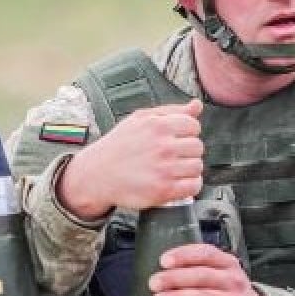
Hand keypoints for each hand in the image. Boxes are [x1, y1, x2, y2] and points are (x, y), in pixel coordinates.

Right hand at [57, 99, 203, 218]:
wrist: (97, 174)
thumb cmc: (120, 145)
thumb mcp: (141, 119)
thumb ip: (172, 111)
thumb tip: (196, 105)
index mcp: (159, 126)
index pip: (194, 126)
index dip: (187, 133)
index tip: (176, 139)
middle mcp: (163, 147)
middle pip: (197, 147)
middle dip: (188, 151)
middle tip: (173, 156)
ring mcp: (164, 169)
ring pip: (197, 166)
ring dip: (189, 169)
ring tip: (174, 169)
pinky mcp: (163, 190)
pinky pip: (193, 186)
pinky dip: (190, 185)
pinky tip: (178, 182)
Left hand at [149, 243, 266, 295]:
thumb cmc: (228, 294)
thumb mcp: (220, 275)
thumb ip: (199, 268)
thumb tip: (162, 269)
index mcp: (228, 264)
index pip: (205, 253)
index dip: (183, 255)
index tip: (164, 261)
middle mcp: (234, 280)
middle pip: (202, 275)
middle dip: (174, 278)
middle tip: (154, 283)